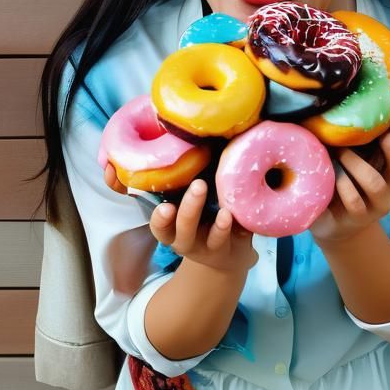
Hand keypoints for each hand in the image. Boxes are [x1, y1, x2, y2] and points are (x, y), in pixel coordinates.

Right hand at [104, 162, 256, 274]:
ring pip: (203, 237)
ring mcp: (204, 247)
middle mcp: (184, 238)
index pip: (159, 224)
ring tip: (222, 208)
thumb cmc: (206, 214)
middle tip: (199, 185)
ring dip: (213, 222)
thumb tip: (185, 138)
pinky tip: (231, 215)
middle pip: (180, 227)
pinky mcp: (225, 251)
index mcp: (173, 225)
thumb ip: (186, 179)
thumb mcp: (194, 200)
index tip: (165, 207)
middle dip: (189, 207)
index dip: (159, 218)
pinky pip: (223, 241)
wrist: (230, 251)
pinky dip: (226, 229)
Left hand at [309, 111, 389, 246]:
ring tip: (339, 150)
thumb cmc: (349, 182)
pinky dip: (342, 185)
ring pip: (374, 184)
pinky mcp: (355, 220)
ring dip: (357, 164)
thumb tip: (373, 104)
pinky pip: (353, 201)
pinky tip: (330, 174)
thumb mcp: (361, 160)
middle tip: (378, 134)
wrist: (335, 223)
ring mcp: (374, 209)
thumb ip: (369, 139)